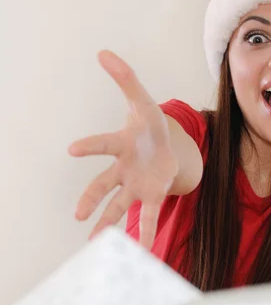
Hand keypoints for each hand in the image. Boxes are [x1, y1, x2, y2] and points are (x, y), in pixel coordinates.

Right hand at [68, 50, 177, 248]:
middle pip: (103, 184)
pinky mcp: (151, 195)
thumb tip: (104, 52)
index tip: (73, 150)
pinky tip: (141, 252)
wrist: (164, 145)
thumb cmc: (149, 124)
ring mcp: (135, 185)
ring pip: (118, 206)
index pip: (104, 144)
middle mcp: (123, 169)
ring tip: (96, 244)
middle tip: (79, 214)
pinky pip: (147, 216)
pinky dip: (144, 232)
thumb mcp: (143, 100)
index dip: (91, 145)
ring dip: (108, 223)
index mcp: (121, 144)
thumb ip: (126, 78)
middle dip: (91, 198)